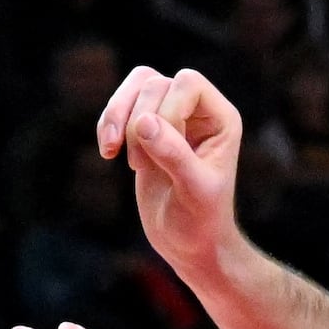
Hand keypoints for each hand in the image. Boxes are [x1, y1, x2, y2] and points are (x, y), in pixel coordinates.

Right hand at [99, 66, 249, 289]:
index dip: (167, 111)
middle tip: (138, 164)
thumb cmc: (202, 222)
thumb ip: (173, 155)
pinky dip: (107, 122)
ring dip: (116, 115)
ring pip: (136, 85)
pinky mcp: (147, 129)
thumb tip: (143, 122)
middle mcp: (198, 111)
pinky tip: (108, 152)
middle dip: (137, 121)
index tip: (161, 152)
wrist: (189, 245)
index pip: (187, 83)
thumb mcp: (194, 191)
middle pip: (155, 83)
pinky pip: (121, 103)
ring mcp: (172, 117)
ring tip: (111, 149)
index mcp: (221, 119)